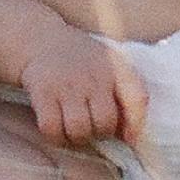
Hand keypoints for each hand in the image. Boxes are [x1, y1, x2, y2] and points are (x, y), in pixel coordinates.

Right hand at [19, 31, 145, 147]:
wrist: (44, 40)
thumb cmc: (84, 62)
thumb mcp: (111, 67)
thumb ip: (127, 97)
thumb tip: (129, 139)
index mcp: (116, 68)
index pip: (137, 99)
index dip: (135, 124)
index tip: (128, 138)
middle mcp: (93, 75)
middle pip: (105, 123)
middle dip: (100, 134)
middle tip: (92, 129)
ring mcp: (67, 83)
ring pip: (78, 130)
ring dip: (77, 140)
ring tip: (74, 132)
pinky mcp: (43, 92)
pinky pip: (51, 128)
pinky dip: (55, 137)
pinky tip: (57, 130)